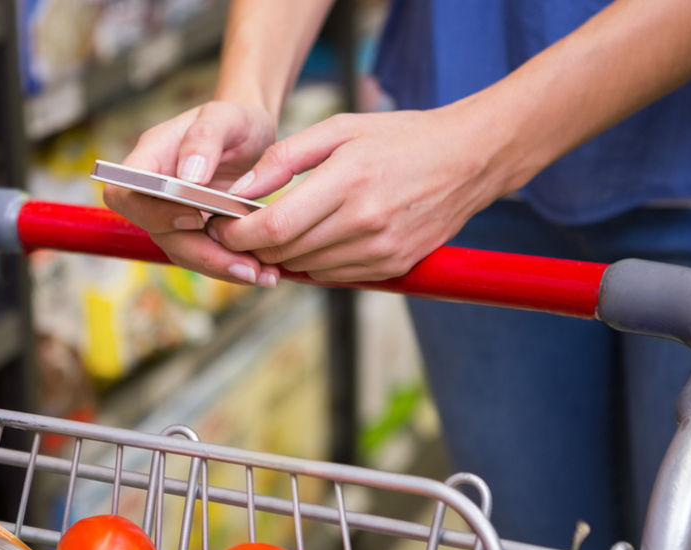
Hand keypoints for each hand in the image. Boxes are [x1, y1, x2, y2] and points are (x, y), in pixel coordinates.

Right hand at [102, 101, 282, 285]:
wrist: (252, 136)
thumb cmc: (235, 121)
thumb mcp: (227, 116)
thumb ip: (205, 136)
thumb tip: (189, 175)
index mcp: (150, 158)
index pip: (124, 193)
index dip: (152, 212)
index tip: (196, 217)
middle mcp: (154, 192)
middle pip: (157, 234)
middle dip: (201, 253)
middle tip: (245, 266)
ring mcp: (171, 216)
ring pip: (183, 253)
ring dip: (220, 267)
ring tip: (262, 274)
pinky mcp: (195, 234)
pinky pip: (204, 257)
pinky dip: (231, 266)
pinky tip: (264, 271)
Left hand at [206, 104, 525, 281]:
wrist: (469, 160)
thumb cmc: (400, 137)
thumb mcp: (339, 130)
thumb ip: (284, 158)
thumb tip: (240, 189)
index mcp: (348, 180)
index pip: (276, 226)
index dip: (239, 235)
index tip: (221, 229)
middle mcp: (365, 221)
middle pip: (287, 252)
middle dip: (253, 247)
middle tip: (237, 232)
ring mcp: (382, 249)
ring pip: (307, 270)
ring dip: (281, 258)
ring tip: (273, 236)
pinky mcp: (393, 267)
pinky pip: (335, 278)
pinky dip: (313, 266)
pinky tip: (311, 244)